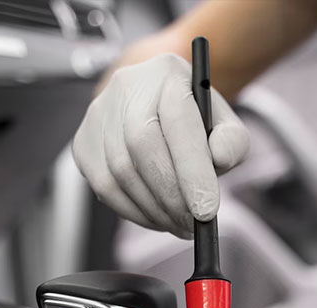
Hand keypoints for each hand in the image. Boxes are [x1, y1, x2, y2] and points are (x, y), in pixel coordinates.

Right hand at [72, 53, 249, 237]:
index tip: (206, 211)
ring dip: (153, 209)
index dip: (192, 172)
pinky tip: (155, 217)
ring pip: (120, 172)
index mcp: (168, 74)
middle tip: (191, 224)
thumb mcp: (225, 127)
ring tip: (178, 223)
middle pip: (142, 147)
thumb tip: (218, 157)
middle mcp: (127, 87)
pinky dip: (133, 211)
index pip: (179, 123)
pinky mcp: (83, 143)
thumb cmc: (195, 124)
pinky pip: (104, 188)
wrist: (157, 112)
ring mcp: (98, 114)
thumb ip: (232, 142)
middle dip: (171, 196)